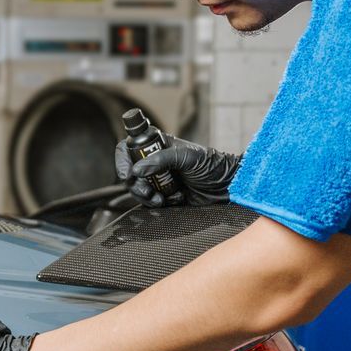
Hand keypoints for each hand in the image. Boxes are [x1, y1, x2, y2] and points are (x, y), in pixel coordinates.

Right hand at [112, 135, 241, 206]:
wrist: (228, 187)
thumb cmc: (212, 165)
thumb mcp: (186, 156)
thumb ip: (160, 160)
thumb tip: (137, 169)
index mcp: (158, 147)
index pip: (129, 148)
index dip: (122, 160)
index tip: (128, 174)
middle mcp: (156, 163)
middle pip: (131, 173)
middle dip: (136, 185)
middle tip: (148, 190)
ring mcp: (160, 180)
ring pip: (139, 190)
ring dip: (148, 196)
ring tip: (164, 198)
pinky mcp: (166, 196)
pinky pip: (151, 203)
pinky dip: (159, 204)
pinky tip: (175, 199)